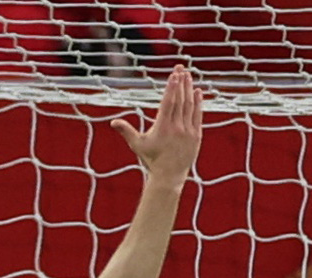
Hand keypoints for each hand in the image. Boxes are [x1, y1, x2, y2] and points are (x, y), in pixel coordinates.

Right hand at [112, 65, 201, 186]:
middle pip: (180, 100)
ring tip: (189, 76)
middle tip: (181, 68)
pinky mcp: (196, 136)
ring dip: (189, 89)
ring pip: (189, 106)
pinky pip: (198, 116)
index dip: (172, 87)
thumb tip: (113, 122)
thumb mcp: (137, 145)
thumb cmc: (151, 160)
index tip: (174, 74)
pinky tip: (198, 92)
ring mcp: (188, 132)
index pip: (169, 103)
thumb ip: (126, 131)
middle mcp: (177, 127)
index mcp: (163, 127)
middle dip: (181, 82)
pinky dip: (198, 103)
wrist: (169, 176)